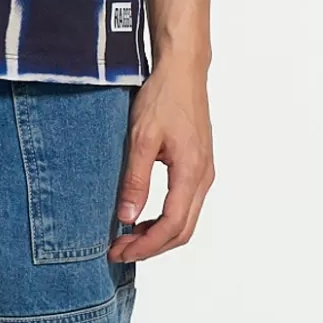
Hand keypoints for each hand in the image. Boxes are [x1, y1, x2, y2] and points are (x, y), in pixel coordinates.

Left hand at [107, 57, 213, 262]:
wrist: (183, 71)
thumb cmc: (163, 97)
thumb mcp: (141, 138)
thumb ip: (136, 180)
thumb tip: (127, 217)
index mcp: (191, 172)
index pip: (171, 225)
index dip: (145, 245)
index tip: (119, 250)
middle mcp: (203, 177)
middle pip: (182, 231)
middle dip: (150, 247)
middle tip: (118, 251)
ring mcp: (204, 173)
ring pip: (185, 221)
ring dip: (158, 235)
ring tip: (127, 239)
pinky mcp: (198, 167)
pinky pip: (186, 205)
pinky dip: (165, 220)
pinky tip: (143, 218)